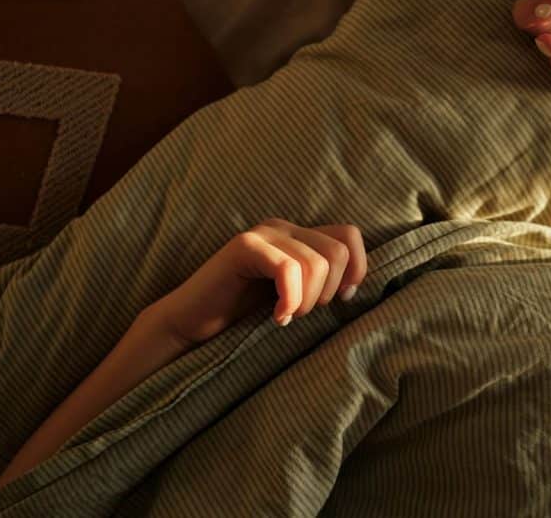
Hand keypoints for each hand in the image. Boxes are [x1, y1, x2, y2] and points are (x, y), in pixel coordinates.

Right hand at [152, 218, 367, 345]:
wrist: (194, 322)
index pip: (349, 235)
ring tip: (286, 315)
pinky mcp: (245, 246)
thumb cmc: (245, 314)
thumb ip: (320, 282)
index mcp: (299, 235)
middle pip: (337, 251)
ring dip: (307, 301)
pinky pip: (288, 269)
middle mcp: (283, 227)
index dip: (356, 269)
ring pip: (316, 263)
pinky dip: (290, 299)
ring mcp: (264, 234)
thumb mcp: (294, 295)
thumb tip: (356, 286)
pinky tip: (277, 316)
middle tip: (303, 312)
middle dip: (328, 292)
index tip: (342, 300)